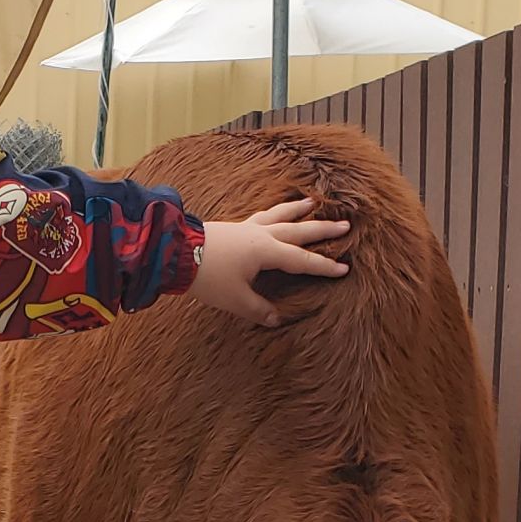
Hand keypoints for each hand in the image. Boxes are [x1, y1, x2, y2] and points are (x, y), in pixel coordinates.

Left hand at [192, 200, 350, 327]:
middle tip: (345, 225)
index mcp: (266, 252)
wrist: (175, 253)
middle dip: (322, 230)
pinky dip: (274, 212)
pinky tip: (273, 212)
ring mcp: (246, 227)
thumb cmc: (208, 276)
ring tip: (312, 202)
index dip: (323, 266)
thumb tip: (275, 319)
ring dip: (297, 210)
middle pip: (298, 230)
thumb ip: (258, 309)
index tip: (343, 269)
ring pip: (279, 215)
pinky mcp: (233, 227)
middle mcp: (261, 235)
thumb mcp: (236, 300)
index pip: (302, 260)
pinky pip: (261, 216)